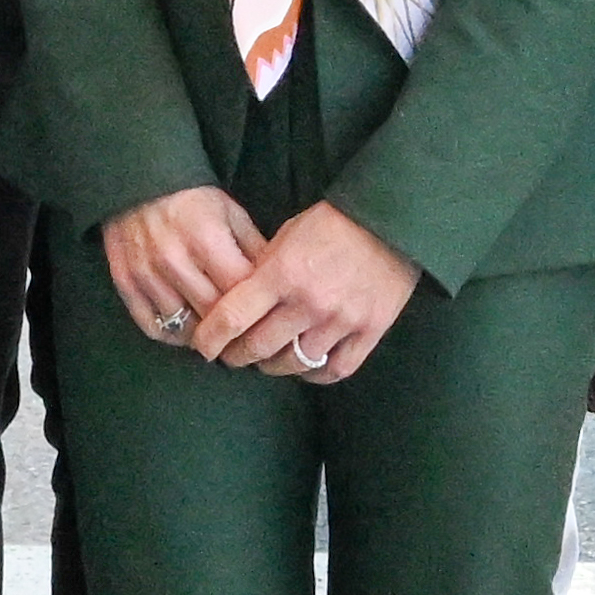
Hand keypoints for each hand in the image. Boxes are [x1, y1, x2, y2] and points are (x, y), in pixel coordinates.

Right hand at [101, 185, 270, 346]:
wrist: (138, 183)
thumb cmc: (193, 201)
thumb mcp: (231, 214)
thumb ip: (255, 250)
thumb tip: (278, 287)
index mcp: (205, 239)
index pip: (238, 292)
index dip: (257, 309)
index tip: (267, 318)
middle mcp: (173, 259)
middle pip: (212, 314)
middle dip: (233, 329)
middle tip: (247, 337)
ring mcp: (145, 273)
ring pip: (183, 326)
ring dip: (204, 336)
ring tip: (219, 335)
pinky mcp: (125, 282)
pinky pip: (152, 326)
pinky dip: (172, 335)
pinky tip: (188, 331)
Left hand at [194, 201, 424, 384]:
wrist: (392, 220)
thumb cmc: (333, 222)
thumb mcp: (287, 234)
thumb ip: (262, 269)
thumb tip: (236, 300)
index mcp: (283, 273)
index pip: (232, 318)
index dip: (210, 338)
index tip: (203, 346)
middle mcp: (310, 302)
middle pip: (259, 348)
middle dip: (237, 355)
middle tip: (232, 355)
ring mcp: (342, 320)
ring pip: (294, 364)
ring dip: (273, 366)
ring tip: (267, 360)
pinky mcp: (370, 331)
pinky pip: (335, 370)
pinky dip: (315, 373)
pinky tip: (304, 365)